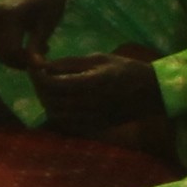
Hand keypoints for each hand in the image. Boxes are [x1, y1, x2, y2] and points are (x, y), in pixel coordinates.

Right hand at [0, 0, 75, 72]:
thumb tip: (35, 68)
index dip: (24, 63)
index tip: (41, 64)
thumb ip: (37, 47)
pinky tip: (23, 46)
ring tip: (33, 52)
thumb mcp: (46, 26)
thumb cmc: (49, 1)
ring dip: (12, 58)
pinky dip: (7, 50)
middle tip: (37, 60)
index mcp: (7, 16)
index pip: (10, 51)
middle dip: (18, 62)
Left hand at [23, 51, 174, 160]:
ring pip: (55, 114)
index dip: (37, 74)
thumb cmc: (126, 70)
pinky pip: (66, 123)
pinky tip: (61, 101)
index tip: (34, 64)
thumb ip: (70, 64)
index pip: (51, 83)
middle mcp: (88, 103)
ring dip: (47, 100)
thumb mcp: (99, 59)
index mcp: (90, 83)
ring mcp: (90, 118)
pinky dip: (57, 113)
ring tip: (50, 87)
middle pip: (49, 100)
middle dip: (39, 86)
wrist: (153, 92)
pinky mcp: (94, 127)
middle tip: (40, 74)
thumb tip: (43, 64)